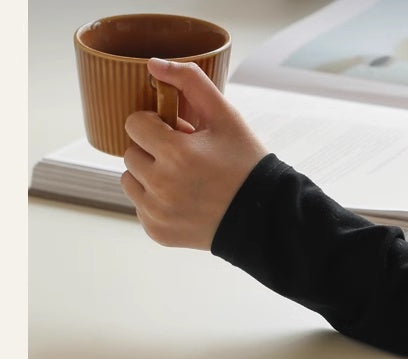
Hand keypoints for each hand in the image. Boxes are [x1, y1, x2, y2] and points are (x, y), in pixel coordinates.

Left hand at [121, 58, 267, 249]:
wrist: (265, 217)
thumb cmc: (246, 165)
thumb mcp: (226, 117)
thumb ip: (191, 82)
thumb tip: (154, 64)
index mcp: (176, 154)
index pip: (135, 124)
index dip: (158, 125)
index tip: (180, 135)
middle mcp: (162, 186)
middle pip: (130, 153)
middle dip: (154, 151)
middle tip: (187, 159)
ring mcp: (158, 213)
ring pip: (130, 180)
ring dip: (149, 175)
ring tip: (183, 180)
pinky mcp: (158, 232)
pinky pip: (140, 207)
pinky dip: (156, 202)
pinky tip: (184, 201)